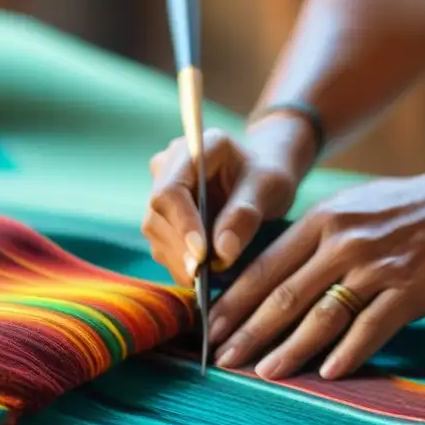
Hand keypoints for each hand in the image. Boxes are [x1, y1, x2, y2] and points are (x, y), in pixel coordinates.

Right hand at [143, 121, 308, 285]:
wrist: (260, 177)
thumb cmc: (267, 176)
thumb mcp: (269, 188)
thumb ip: (245, 215)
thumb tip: (222, 252)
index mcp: (197, 147)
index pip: (171, 189)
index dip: (183, 225)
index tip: (202, 255)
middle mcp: (169, 165)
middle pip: (158, 215)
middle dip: (182, 250)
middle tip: (207, 276)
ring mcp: (160, 189)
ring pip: (156, 233)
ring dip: (180, 260)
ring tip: (209, 274)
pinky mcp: (161, 215)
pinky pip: (161, 244)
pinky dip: (181, 263)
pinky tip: (203, 271)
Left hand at [209, 167, 424, 379]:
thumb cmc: (405, 208)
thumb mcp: (350, 207)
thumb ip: (312, 238)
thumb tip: (270, 274)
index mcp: (322, 221)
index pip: (265, 267)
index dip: (234, 301)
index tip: (209, 327)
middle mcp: (343, 242)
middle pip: (284, 295)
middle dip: (248, 332)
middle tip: (222, 359)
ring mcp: (376, 267)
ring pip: (321, 316)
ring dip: (290, 349)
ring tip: (264, 373)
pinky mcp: (409, 290)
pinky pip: (371, 327)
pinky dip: (348, 352)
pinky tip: (327, 373)